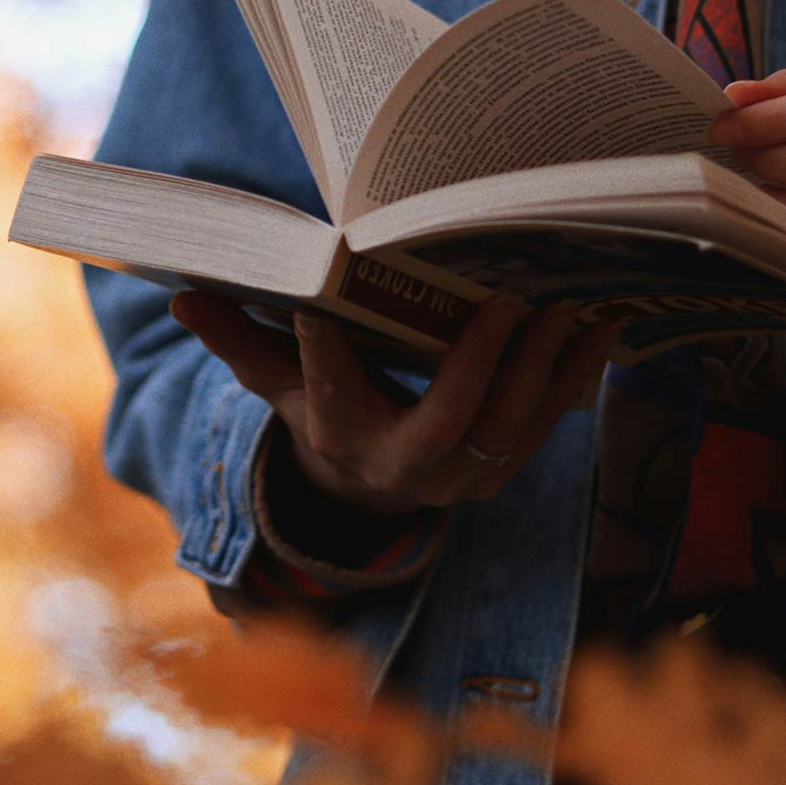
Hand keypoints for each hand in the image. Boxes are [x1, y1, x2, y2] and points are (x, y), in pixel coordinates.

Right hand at [169, 290, 618, 515]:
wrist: (371, 485)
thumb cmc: (325, 412)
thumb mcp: (278, 385)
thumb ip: (240, 341)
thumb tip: (182, 298)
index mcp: (339, 440)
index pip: (327, 393)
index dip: (321, 352)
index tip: (318, 301)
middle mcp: (405, 468)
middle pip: (446, 421)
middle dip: (478, 364)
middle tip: (503, 301)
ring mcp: (464, 474)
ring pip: (512, 424)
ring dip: (544, 365)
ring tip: (565, 301)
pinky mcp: (506, 464)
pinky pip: (549, 421)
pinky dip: (577, 372)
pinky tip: (603, 320)